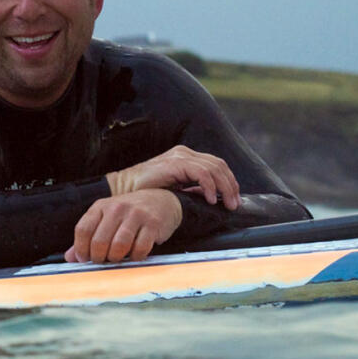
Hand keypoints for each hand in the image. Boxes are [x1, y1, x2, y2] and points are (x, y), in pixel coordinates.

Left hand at [65, 189, 182, 263]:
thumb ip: (88, 236)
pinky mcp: (152, 224)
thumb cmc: (130, 213)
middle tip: (103, 261)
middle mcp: (117, 208)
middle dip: (99, 257)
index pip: (83, 229)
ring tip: (118, 258)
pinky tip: (135, 254)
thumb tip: (71, 257)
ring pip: (119, 246)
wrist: (161, 201)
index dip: (81, 249)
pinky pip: (140, 248)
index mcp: (102, 206)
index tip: (84, 259)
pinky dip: (136, 257)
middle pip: (99, 241)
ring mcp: (136, 215)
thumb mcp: (106, 218)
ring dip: (116, 258)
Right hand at [107, 145, 240, 209]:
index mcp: (186, 157)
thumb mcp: (174, 189)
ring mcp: (180, 156)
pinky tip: (211, 199)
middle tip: (235, 205)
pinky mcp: (174, 163)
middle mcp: (185, 153)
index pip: (216, 165)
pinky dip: (210, 186)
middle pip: (219, 165)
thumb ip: (190, 190)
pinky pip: (201, 173)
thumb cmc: (145, 193)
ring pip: (214, 168)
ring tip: (228, 204)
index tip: (234, 200)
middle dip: (231, 186)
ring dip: (225, 187)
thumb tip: (211, 200)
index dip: (229, 182)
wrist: (122, 189)